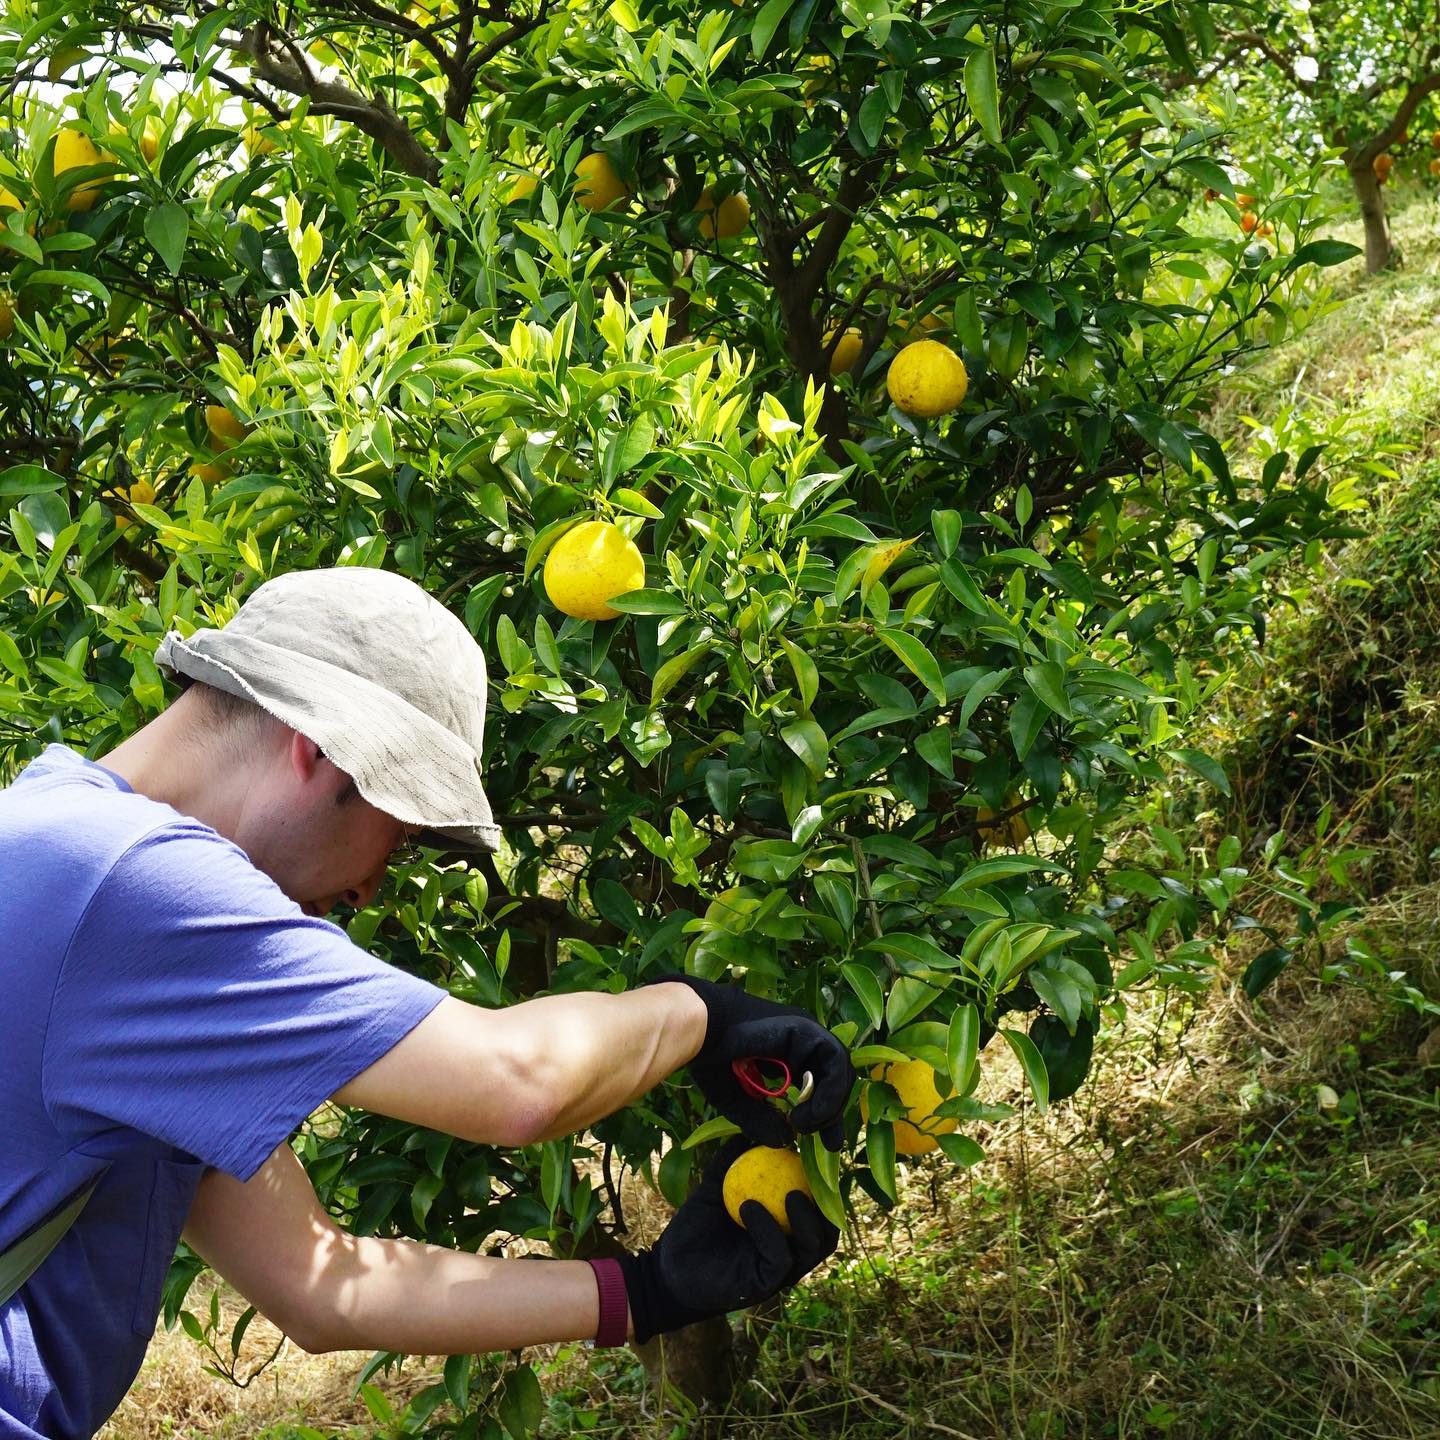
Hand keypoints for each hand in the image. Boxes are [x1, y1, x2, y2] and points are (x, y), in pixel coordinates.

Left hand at [616, 1136, 838, 1342]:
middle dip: (827, 1204)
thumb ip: (734, 1159)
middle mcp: (790, 1250)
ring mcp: (780, 1271)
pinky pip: (779, 1258)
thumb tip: (751, 1125)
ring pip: (813, 1248)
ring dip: (807, 1219)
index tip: (813, 1153)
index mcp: (786, 1228)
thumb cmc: (697, 1226)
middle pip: (827, 1230)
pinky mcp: (764, 1285)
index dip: (823, 1184)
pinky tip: (750, 1207)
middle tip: (812, 1175)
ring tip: (791, 1193)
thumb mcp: (718, 1185)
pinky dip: (770, 1231)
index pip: (819, 1207)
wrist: (670, 1265)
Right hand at [656, 975, 855, 1149]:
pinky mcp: (807, 1028)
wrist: (698, 1030)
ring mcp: (806, 1032)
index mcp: (785, 1051)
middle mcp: (801, 1041)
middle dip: (832, 1113)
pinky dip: (828, 1092)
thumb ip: (760, 1119)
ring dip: (829, 1105)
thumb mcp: (736, 1098)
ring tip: (803, 1125)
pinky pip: (834, 1061)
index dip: (825, 1114)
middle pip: (834, 1078)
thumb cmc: (710, 1059)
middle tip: (826, 1143)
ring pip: (839, 1070)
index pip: (819, 1084)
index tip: (828, 1144)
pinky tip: (808, 1112)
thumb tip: (786, 1141)